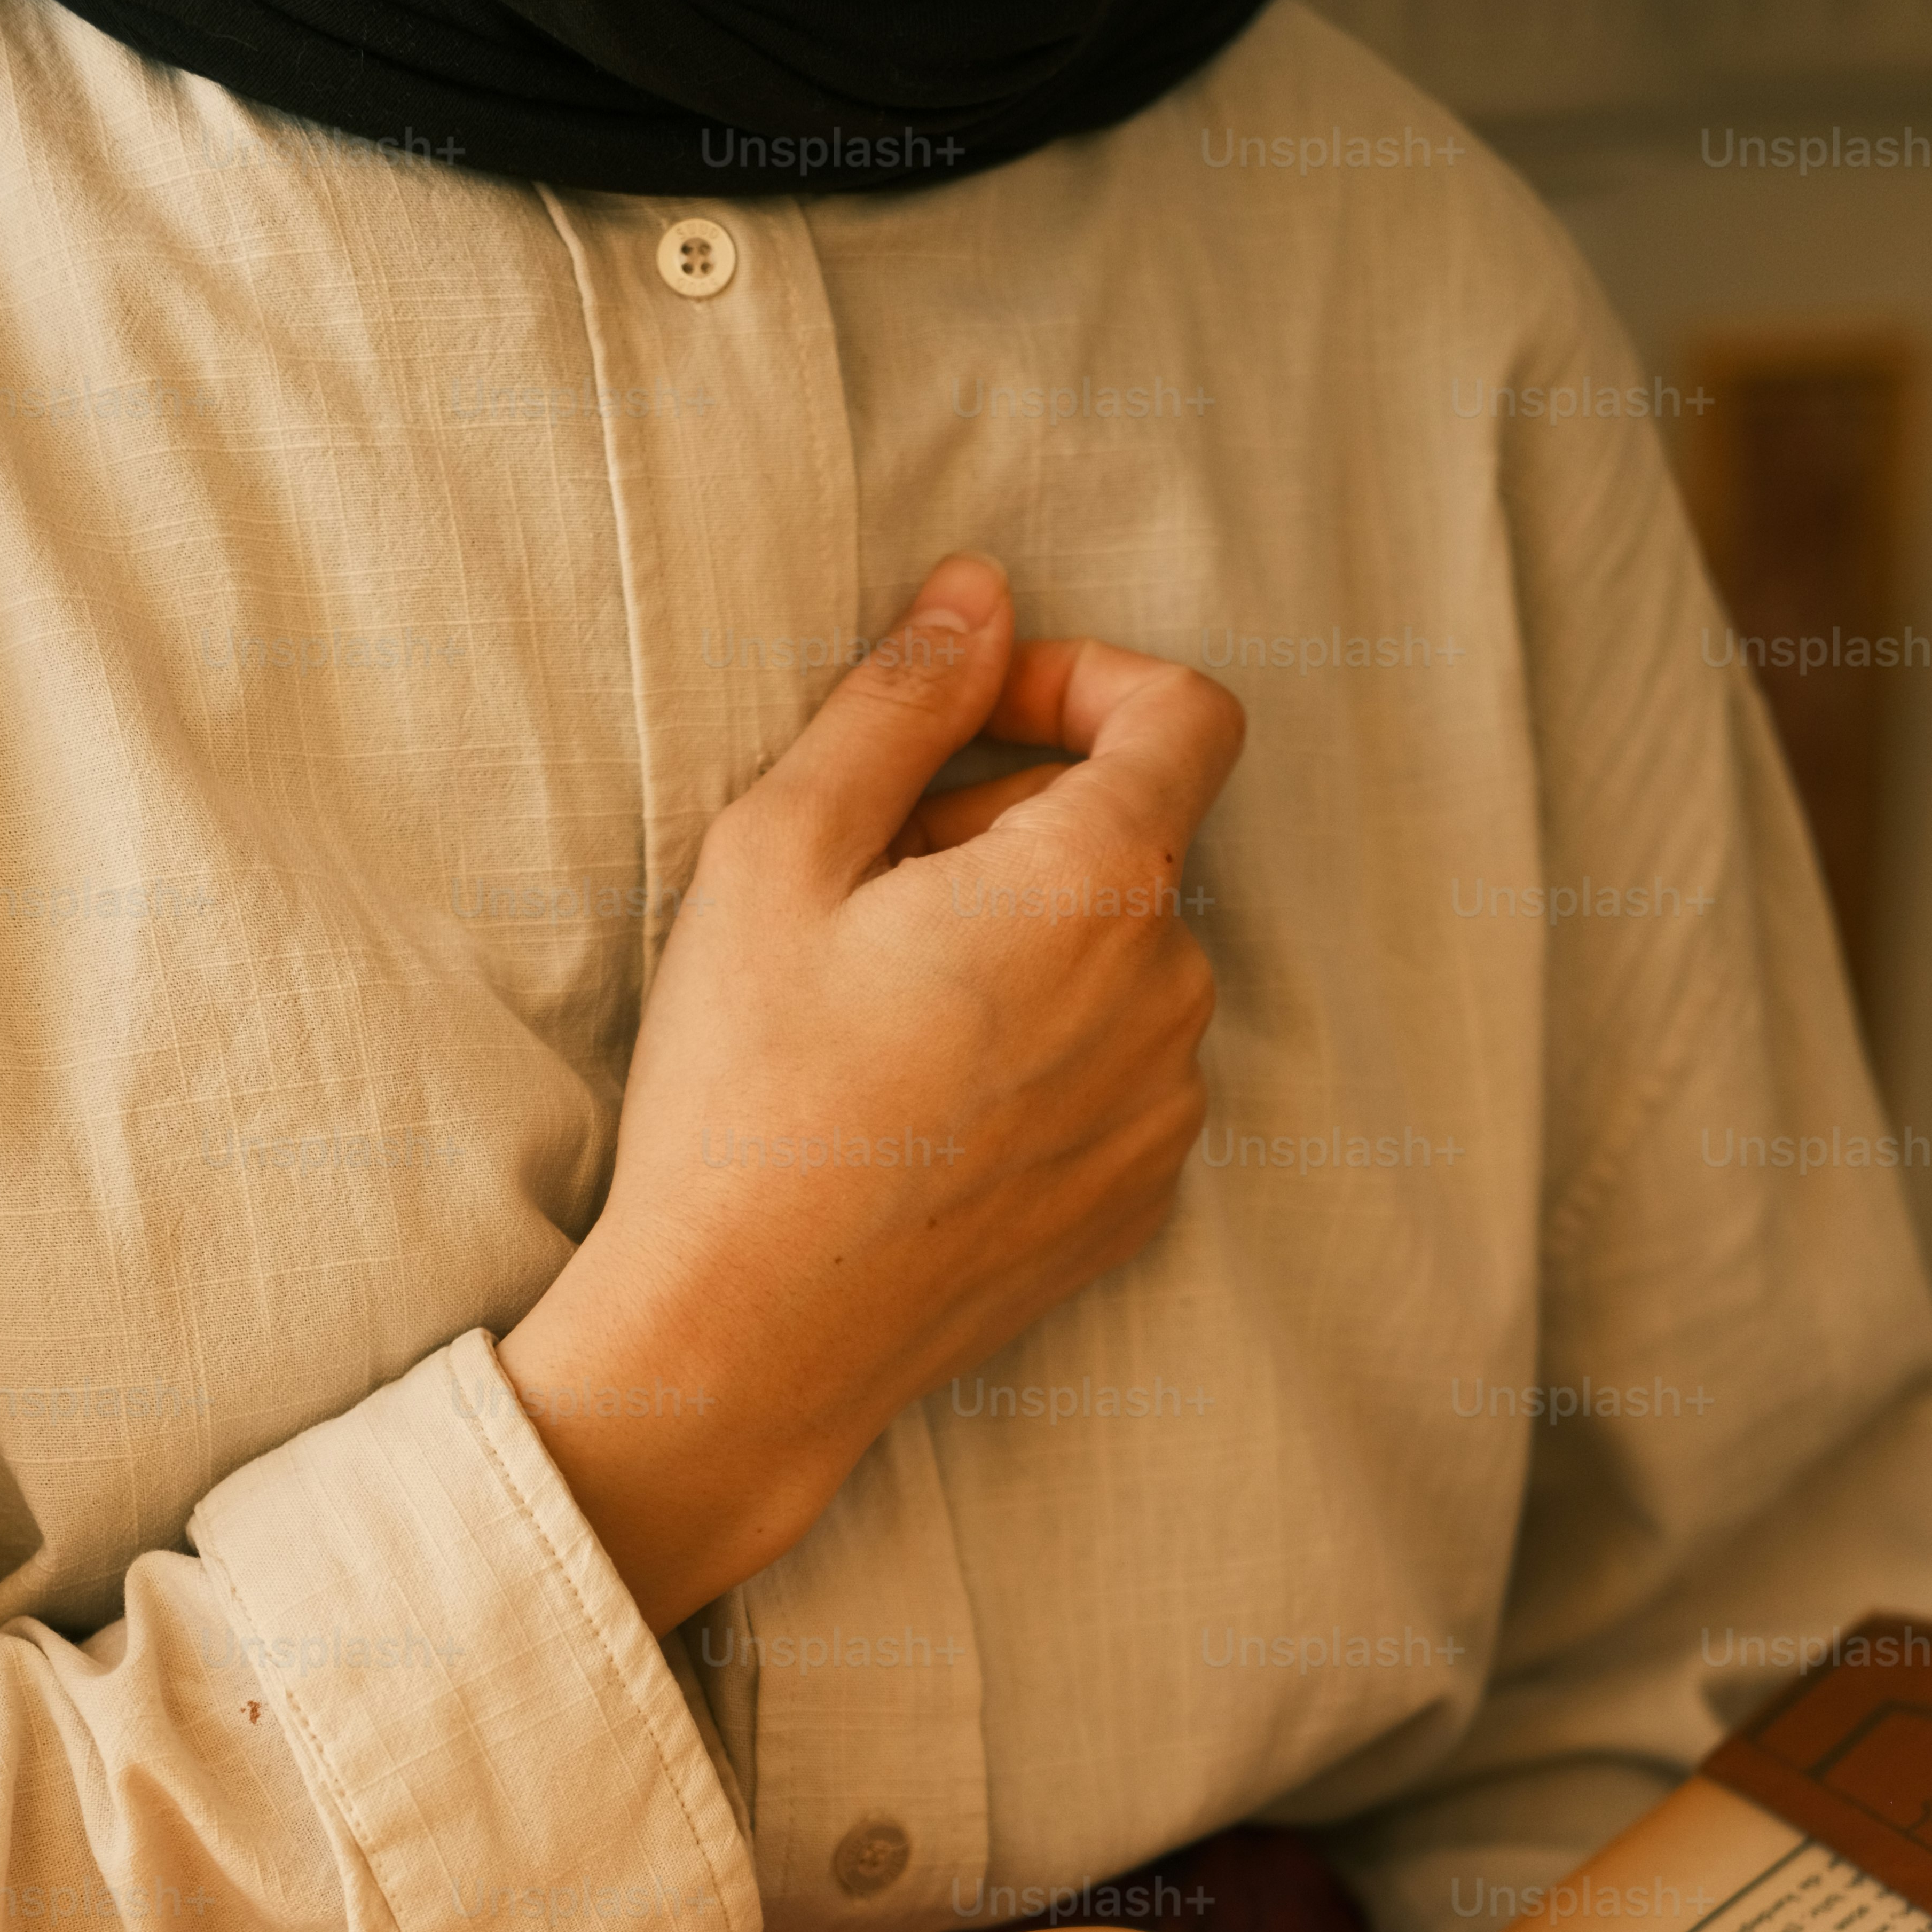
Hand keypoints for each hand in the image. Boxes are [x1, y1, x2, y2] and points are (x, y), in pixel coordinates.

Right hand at [497, 552, 1243, 1630]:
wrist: (749, 1337)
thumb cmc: (747, 1090)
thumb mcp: (782, 851)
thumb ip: (901, 700)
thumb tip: (979, 594)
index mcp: (1100, 886)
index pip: (1184, 714)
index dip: (1083, 681)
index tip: (979, 718)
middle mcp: (1169, 996)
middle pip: (1132, 842)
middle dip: (1011, 823)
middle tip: (864, 885)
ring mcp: (1163, 1112)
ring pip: (1119, 962)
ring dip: (1023, 943)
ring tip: (881, 1005)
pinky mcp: (1136, 1201)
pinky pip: (1112, 1073)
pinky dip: (1039, 1050)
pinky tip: (918, 1100)